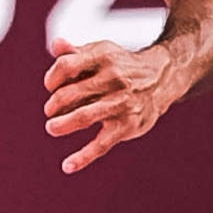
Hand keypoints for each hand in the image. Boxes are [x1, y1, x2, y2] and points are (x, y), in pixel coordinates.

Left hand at [42, 36, 181, 173]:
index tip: (51, 86)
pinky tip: (67, 166)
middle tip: (51, 110)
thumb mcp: (100, 52)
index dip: (51, 78)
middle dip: (54, 104)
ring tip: (52, 127)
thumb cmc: (120, 66)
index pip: (66, 66)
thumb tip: (56, 45)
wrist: (161, 78)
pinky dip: (83, 157)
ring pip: (83, 116)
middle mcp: (113, 79)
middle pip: (70, 93)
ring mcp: (121, 103)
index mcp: (102, 57)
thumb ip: (74, 53)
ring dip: (62, 124)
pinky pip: (101, 144)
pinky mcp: (127, 125)